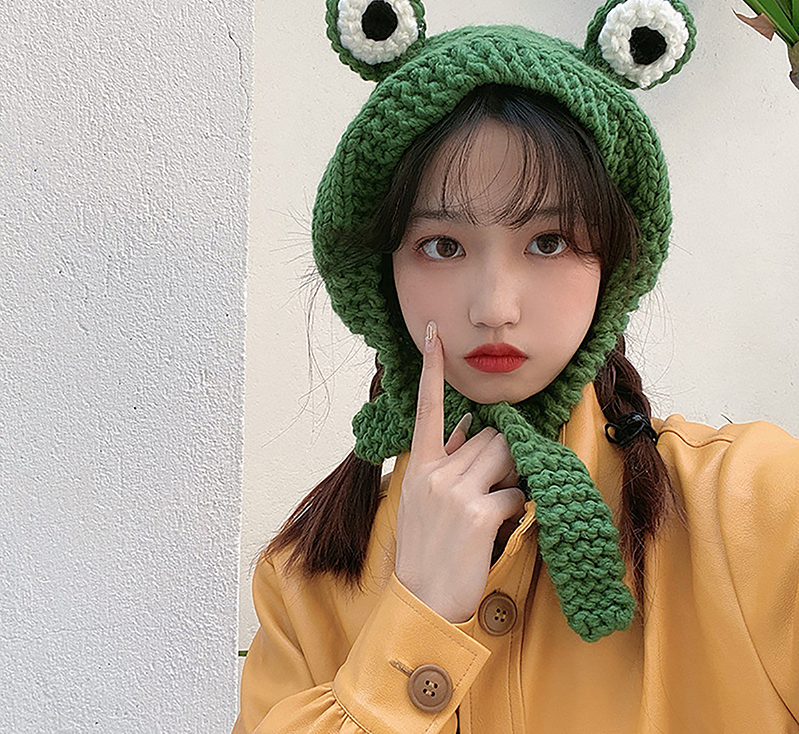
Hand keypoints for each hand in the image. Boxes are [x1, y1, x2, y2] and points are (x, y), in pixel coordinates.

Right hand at [394, 321, 526, 623]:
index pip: (427, 408)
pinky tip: (501, 528)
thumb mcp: (421, 499)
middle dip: (503, 454)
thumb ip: (443, 462)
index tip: (435, 334)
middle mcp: (434, 473)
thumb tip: (465, 429)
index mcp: (419, 466)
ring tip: (496, 506)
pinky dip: (518, 509)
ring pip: (505, 458)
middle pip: (489, 436)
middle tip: (498, 484)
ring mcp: (455, 492)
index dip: (432, 370)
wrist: (421, 602)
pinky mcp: (478, 514)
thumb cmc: (425, 549)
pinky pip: (515, 494)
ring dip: (512, 478)